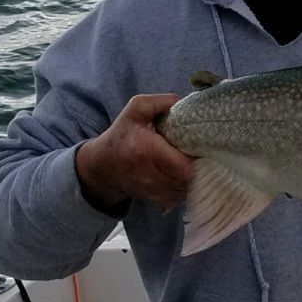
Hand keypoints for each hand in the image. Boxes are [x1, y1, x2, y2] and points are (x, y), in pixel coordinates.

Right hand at [76, 94, 193, 211]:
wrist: (103, 166)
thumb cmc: (122, 135)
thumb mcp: (135, 109)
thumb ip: (159, 102)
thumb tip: (181, 102)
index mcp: (148, 151)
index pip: (184, 165)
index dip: (196, 158)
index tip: (199, 146)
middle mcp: (150, 175)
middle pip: (188, 179)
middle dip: (198, 168)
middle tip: (198, 153)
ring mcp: (153, 190)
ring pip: (185, 190)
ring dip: (193, 179)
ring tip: (190, 163)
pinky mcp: (155, 200)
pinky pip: (178, 198)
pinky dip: (184, 188)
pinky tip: (181, 175)